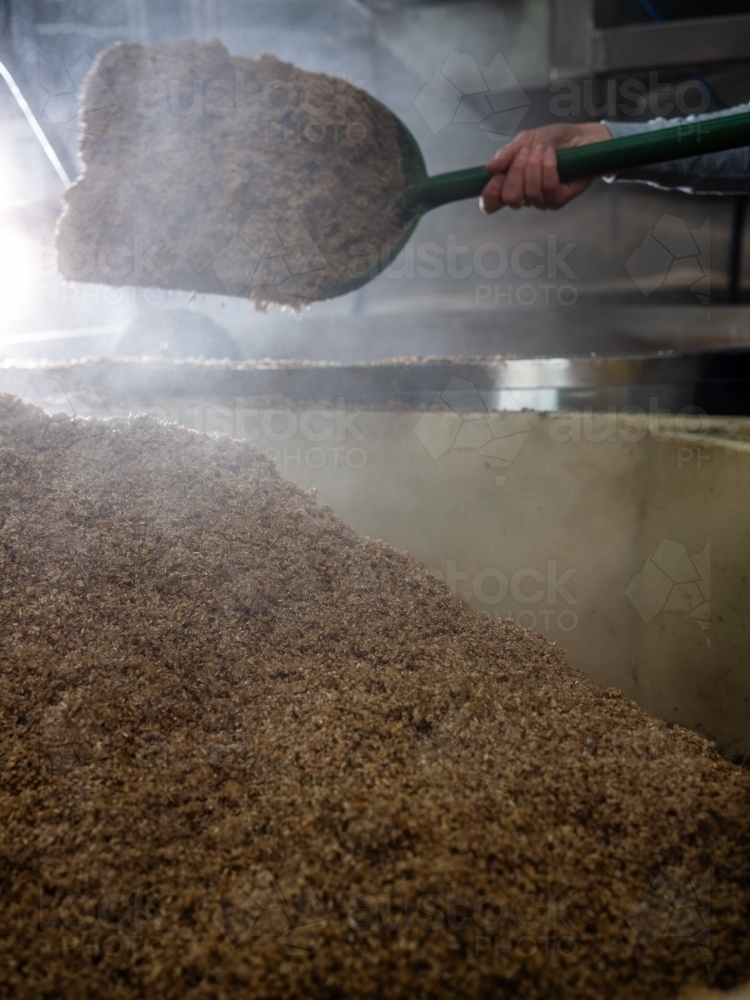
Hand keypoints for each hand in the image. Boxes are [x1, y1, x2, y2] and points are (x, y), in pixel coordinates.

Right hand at [480, 122, 611, 212]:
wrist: (581, 138)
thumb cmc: (553, 140)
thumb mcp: (525, 140)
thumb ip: (506, 154)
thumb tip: (489, 168)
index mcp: (509, 184)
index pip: (491, 203)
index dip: (490, 194)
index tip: (496, 176)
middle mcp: (523, 196)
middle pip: (510, 199)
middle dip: (516, 172)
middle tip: (525, 153)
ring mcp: (540, 201)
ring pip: (530, 193)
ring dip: (535, 166)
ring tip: (543, 150)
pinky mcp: (558, 200)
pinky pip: (548, 188)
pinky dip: (549, 168)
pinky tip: (552, 155)